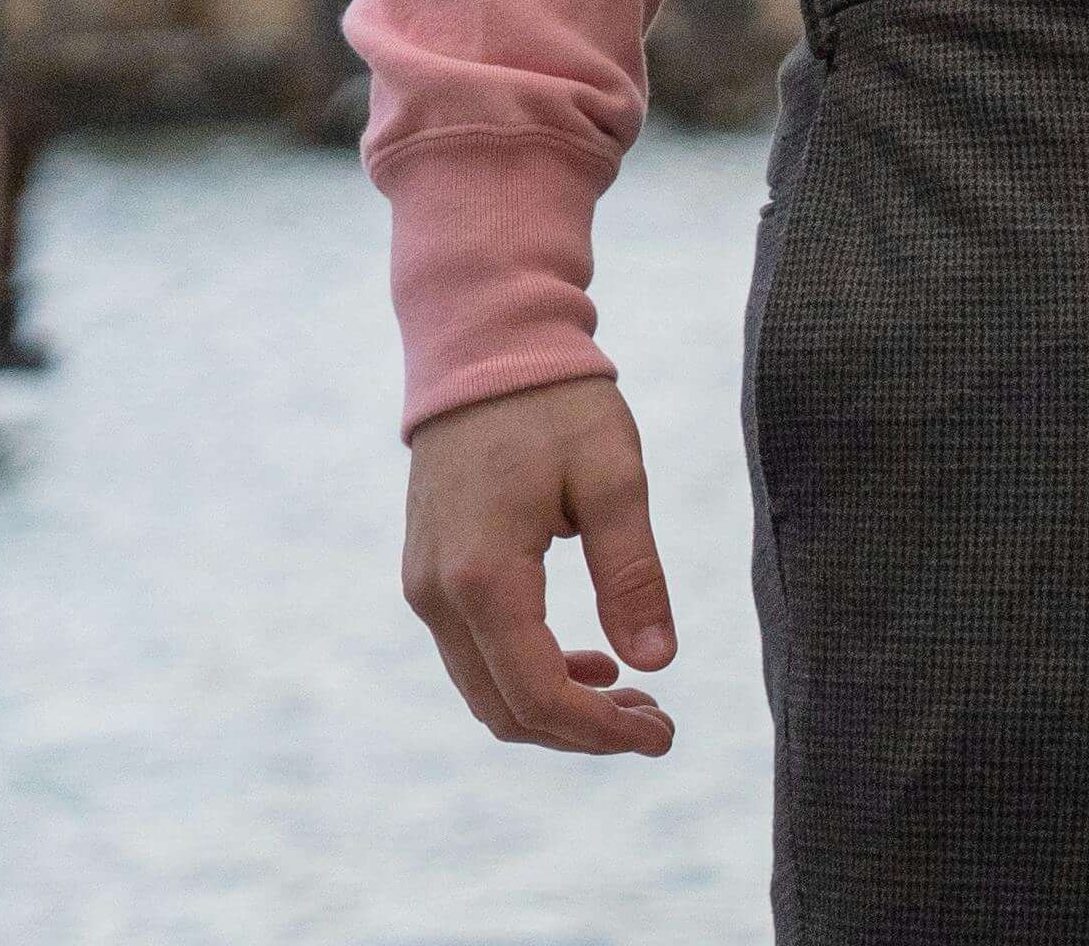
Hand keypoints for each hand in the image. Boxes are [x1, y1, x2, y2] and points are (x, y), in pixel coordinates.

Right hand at [399, 374, 679, 755]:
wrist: (484, 352)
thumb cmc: (557, 406)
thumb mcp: (614, 479)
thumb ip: (633, 573)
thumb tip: (658, 663)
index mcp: (484, 578)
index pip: (538, 693)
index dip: (600, 730)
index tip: (664, 736)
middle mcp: (437, 597)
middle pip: (505, 708)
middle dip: (582, 731)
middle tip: (658, 724)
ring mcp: (424, 589)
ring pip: (485, 689)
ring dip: (556, 708)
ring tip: (635, 699)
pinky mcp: (429, 576)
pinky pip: (474, 654)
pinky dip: (528, 674)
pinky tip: (590, 662)